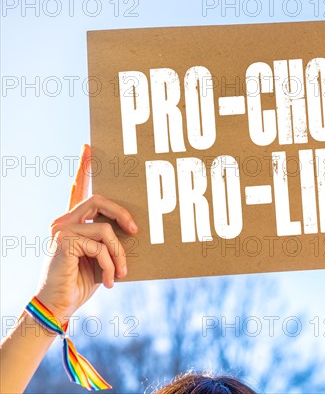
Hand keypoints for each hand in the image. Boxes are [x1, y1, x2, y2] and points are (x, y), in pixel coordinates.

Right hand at [36, 144, 137, 320]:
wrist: (59, 306)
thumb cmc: (82, 283)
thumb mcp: (101, 256)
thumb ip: (110, 238)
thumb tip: (133, 227)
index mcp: (73, 221)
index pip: (78, 188)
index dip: (84, 167)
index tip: (90, 146)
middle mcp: (64, 220)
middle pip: (101, 200)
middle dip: (124, 214)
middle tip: (136, 231)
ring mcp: (62, 229)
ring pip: (107, 229)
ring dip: (119, 254)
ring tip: (120, 273)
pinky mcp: (64, 241)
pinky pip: (101, 246)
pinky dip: (110, 265)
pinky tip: (108, 281)